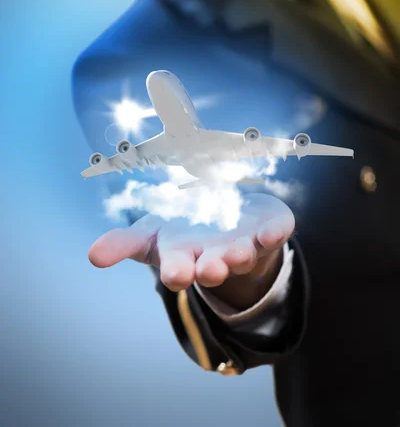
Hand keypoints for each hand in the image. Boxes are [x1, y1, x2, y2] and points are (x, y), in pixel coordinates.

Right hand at [88, 193, 294, 308]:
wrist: (226, 224)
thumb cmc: (184, 232)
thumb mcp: (150, 234)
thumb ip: (124, 243)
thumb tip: (93, 256)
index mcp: (185, 258)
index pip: (178, 268)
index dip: (177, 271)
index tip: (175, 275)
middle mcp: (215, 256)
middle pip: (213, 266)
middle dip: (211, 269)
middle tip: (210, 269)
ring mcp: (245, 243)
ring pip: (244, 253)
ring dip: (240, 254)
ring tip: (236, 253)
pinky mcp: (269, 228)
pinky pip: (276, 232)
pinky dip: (276, 231)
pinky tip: (274, 230)